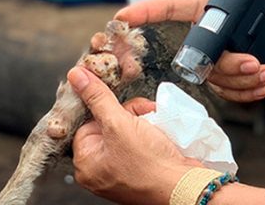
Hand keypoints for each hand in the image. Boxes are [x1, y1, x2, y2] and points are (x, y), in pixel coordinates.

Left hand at [68, 66, 199, 204]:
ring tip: (155, 124)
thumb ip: (97, 97)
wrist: (186, 187)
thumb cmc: (151, 168)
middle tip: (142, 116)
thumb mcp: (119, 124)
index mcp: (86, 164)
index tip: (117, 100)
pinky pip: (141, 140)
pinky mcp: (142, 167)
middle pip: (108, 124)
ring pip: (127, 129)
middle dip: (128, 114)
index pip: (86, 123)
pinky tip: (161, 132)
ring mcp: (122, 170)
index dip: (104, 109)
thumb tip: (77, 77)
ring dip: (143, 120)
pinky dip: (151, 131)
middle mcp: (101, 170)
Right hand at [114, 0, 264, 101]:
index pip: (169, 7)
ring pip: (215, 78)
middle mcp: (204, 34)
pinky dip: (246, 93)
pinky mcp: (227, 77)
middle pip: (199, 56)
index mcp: (205, 6)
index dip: (145, 11)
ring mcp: (214, 58)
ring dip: (244, 80)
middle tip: (256, 63)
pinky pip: (227, 92)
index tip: (122, 17)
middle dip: (228, 64)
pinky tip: (264, 86)